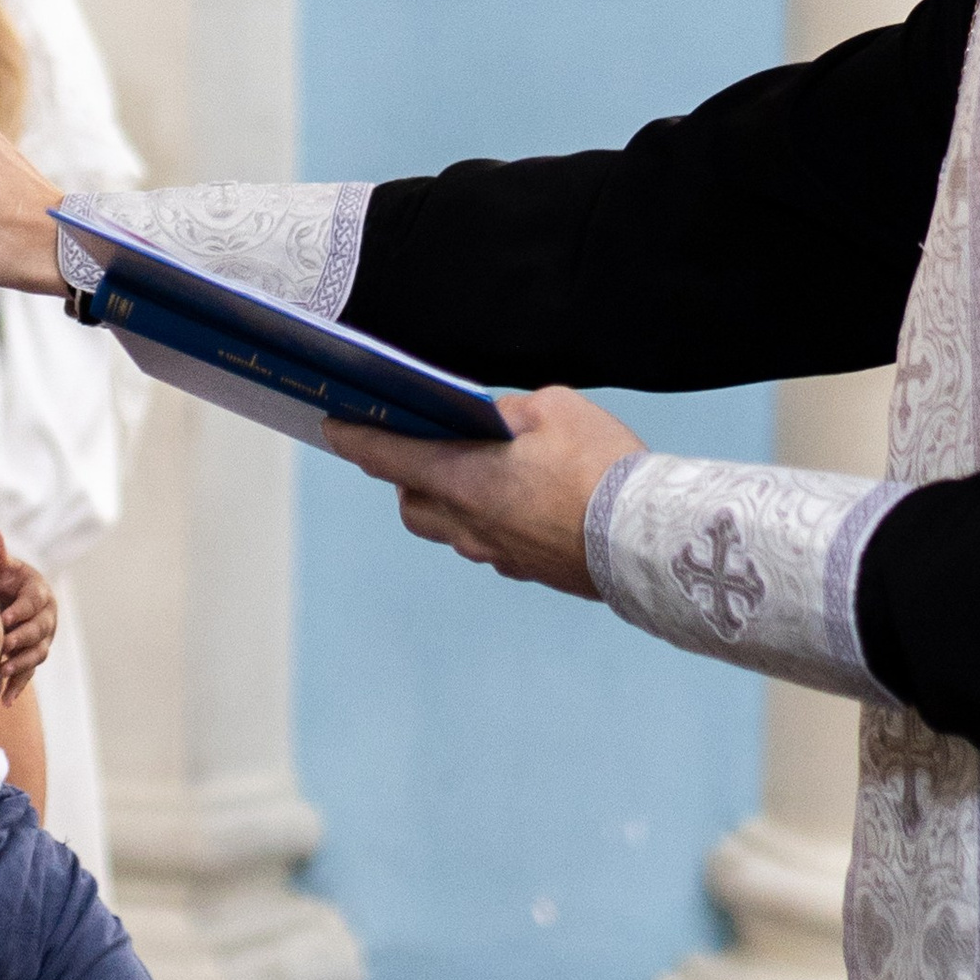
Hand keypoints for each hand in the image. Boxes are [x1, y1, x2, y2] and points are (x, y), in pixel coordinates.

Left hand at [0, 532, 55, 697]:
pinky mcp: (32, 655)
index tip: (2, 619)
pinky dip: (18, 686)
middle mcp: (46, 615)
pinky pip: (29, 672)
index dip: (20, 611)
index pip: (33, 602)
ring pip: (37, 653)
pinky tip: (5, 700)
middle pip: (39, 630)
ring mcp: (41, 638)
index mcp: (38, 591)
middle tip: (4, 646)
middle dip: (22, 639)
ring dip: (22, 663)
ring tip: (3, 671)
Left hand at [325, 385, 640, 596]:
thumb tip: (496, 422)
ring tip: (481, 473)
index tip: (333, 427)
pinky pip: (489, 544)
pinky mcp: (525, 571)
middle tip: (426, 447)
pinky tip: (521, 503)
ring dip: (450, 502)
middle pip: (412, 504)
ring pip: (450, 529)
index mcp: (461, 479)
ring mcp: (495, 554)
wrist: (646, 541)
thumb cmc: (600, 468)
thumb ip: (511, 411)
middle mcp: (466, 524)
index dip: (357, 438)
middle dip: (408, 477)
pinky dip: (489, 521)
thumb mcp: (554, 408)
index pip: (389, 457)